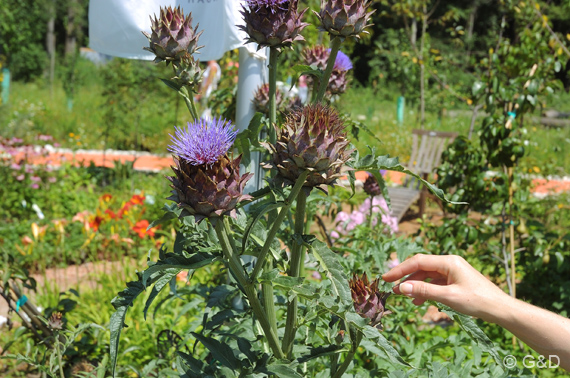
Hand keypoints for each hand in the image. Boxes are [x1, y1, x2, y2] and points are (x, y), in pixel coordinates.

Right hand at [382, 254, 508, 321]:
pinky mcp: (456, 280)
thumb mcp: (447, 297)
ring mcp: (453, 271)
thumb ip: (423, 291)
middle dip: (406, 278)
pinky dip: (426, 290)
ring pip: (427, 275)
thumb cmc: (477, 301)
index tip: (386, 278)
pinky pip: (435, 282)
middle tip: (392, 287)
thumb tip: (401, 288)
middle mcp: (450, 263)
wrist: (500, 309)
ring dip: (415, 285)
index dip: (400, 269)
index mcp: (448, 261)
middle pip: (421, 267)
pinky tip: (419, 301)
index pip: (418, 262)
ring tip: (405, 297)